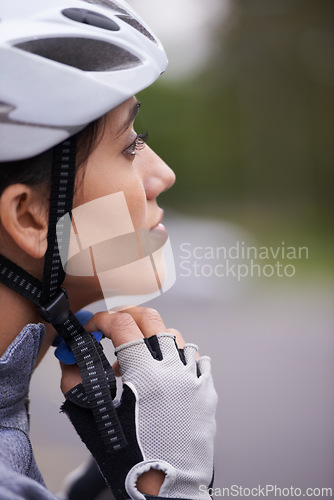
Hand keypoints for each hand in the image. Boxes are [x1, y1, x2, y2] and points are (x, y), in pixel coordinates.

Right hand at [61, 306, 216, 498]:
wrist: (169, 489)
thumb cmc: (130, 459)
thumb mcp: (94, 420)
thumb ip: (77, 381)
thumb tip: (72, 355)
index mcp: (145, 376)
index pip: (122, 325)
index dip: (102, 320)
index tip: (92, 329)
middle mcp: (174, 370)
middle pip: (152, 319)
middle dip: (127, 315)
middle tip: (113, 327)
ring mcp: (194, 379)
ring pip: (175, 336)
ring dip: (152, 338)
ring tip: (139, 359)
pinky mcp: (207, 391)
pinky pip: (195, 358)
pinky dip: (177, 357)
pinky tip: (166, 373)